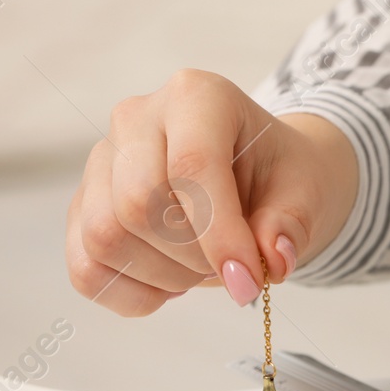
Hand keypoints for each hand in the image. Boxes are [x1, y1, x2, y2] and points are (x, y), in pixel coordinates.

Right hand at [65, 69, 356, 315]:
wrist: (263, 177)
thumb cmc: (281, 177)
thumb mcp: (305, 192)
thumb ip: (290, 224)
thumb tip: (272, 262)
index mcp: (197, 96)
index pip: (191, 166)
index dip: (220, 235)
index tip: (250, 282)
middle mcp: (136, 119)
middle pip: (137, 205)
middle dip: (194, 258)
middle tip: (235, 268)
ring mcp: (100, 162)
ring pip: (105, 237)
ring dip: (165, 276)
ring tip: (205, 269)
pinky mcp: (84, 205)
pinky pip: (86, 267)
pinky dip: (132, 294)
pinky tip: (172, 285)